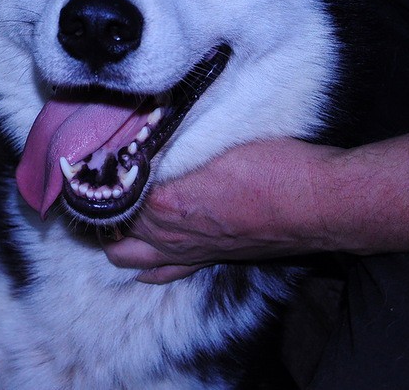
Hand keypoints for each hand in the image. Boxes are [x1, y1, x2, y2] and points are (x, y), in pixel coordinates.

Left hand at [102, 138, 339, 283]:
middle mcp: (170, 233)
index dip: (99, 175)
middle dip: (99, 208)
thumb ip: (175, 142)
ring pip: (130, 255)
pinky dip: (146, 265)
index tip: (91, 158)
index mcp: (166, 202)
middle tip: (97, 182)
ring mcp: (188, 251)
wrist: (317, 204)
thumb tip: (143, 135)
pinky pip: (164, 272)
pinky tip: (141, 259)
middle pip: (112, 227)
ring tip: (111, 214)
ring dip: (117, 237)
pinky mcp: (208, 259)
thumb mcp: (217, 141)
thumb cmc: (272, 166)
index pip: (113, 193)